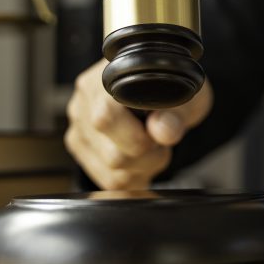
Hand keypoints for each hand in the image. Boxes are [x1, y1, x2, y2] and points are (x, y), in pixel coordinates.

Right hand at [64, 59, 212, 189]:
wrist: (162, 89)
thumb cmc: (172, 90)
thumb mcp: (184, 97)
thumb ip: (176, 114)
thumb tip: (163, 131)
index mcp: (105, 81)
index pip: (106, 119)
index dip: (140, 138)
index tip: (160, 134)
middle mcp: (85, 102)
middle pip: (113, 156)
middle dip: (149, 157)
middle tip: (161, 141)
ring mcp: (79, 127)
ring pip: (112, 174)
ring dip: (142, 169)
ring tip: (152, 147)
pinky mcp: (81, 148)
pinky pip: (108, 182)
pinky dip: (133, 176)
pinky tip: (141, 159)